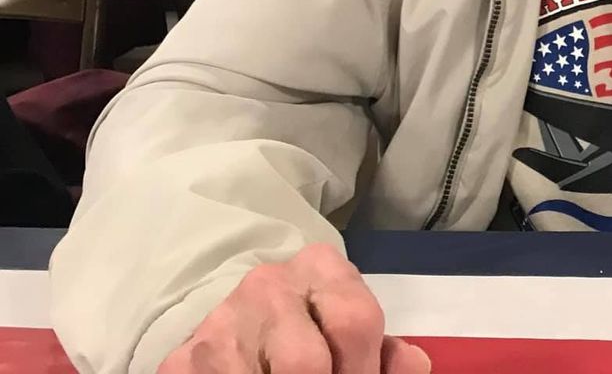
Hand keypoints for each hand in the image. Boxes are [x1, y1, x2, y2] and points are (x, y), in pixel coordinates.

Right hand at [158, 243, 428, 371]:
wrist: (234, 328)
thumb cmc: (307, 330)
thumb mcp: (349, 330)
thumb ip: (385, 351)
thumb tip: (412, 364)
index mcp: (319, 268)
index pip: (356, 323)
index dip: (365, 371)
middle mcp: (267, 286)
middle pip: (306, 364)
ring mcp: (219, 325)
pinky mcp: (180, 362)